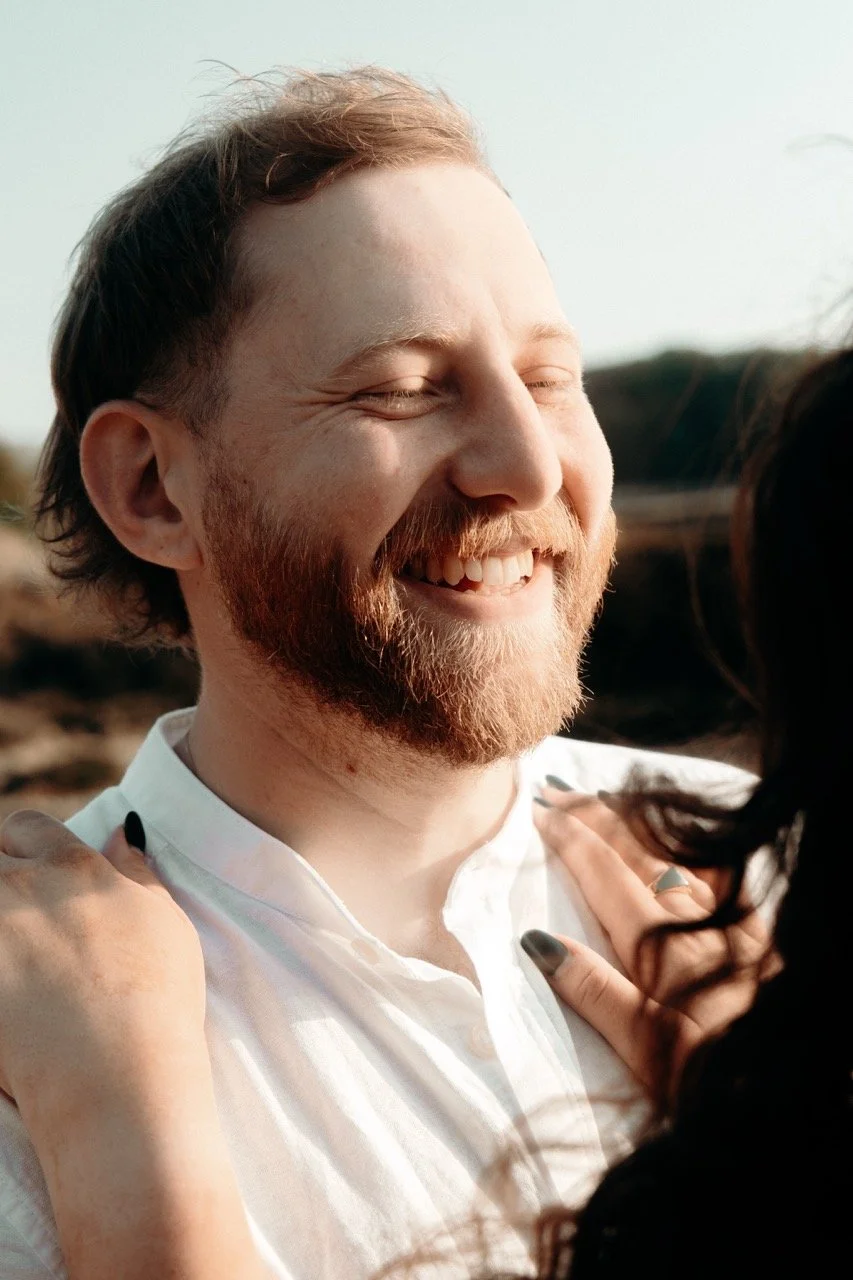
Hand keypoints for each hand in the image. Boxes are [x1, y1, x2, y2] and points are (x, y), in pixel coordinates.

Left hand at [0, 810, 265, 1278]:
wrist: (119, 1073)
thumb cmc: (156, 1000)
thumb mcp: (165, 923)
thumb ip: (137, 872)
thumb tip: (121, 831)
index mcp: (76, 867)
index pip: (27, 827)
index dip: (25, 848)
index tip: (31, 876)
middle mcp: (25, 887)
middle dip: (2, 881)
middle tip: (20, 924)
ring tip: (13, 957)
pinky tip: (7, 996)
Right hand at [528, 786, 774, 1093]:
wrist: (797, 1074)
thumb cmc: (714, 1075)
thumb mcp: (645, 1048)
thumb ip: (594, 991)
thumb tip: (538, 940)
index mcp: (657, 942)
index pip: (603, 873)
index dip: (568, 838)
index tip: (538, 809)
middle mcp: (694, 916)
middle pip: (635, 850)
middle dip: (593, 815)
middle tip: (558, 788)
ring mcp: (732, 920)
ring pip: (675, 853)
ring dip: (634, 824)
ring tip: (605, 800)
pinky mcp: (760, 935)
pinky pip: (720, 873)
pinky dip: (691, 848)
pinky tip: (682, 844)